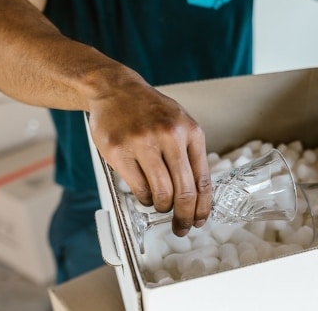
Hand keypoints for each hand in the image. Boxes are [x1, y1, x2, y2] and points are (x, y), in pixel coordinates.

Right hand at [87, 76, 211, 236]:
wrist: (115, 90)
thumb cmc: (150, 111)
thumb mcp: (180, 124)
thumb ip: (190, 154)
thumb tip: (198, 196)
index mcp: (190, 132)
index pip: (203, 180)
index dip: (203, 207)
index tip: (200, 221)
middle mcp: (169, 136)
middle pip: (184, 192)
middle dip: (184, 217)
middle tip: (181, 228)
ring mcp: (143, 143)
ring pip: (161, 194)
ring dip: (162, 207)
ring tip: (160, 204)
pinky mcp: (119, 151)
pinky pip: (139, 189)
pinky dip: (144, 199)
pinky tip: (145, 194)